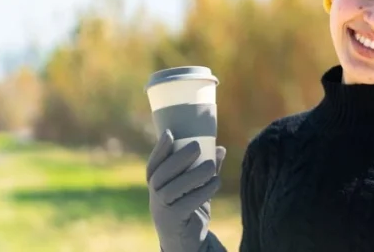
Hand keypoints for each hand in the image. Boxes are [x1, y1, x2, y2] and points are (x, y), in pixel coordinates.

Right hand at [147, 130, 226, 251]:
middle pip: (162, 173)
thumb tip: (220, 148)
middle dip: (179, 157)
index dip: (160, 148)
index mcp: (157, 183)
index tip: (169, 133)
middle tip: (197, 145)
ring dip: (194, 175)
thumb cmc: (188, 207)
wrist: (185, 239)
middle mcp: (155, 194)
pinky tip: (215, 182)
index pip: (154, 163)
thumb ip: (204, 168)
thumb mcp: (194, 187)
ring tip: (210, 166)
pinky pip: (187, 203)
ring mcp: (162, 208)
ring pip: (174, 188)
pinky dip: (203, 191)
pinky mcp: (174, 220)